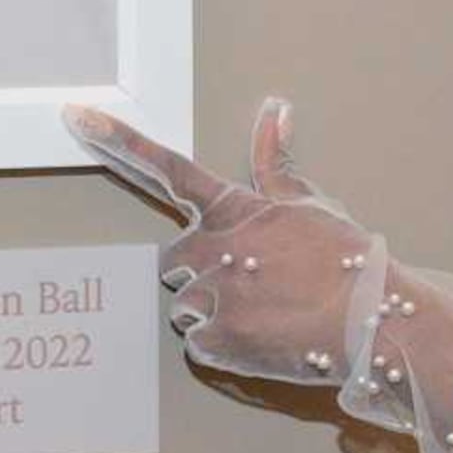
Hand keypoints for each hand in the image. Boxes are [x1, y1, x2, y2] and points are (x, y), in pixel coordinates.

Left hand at [66, 99, 377, 388]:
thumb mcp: (310, 204)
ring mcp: (211, 294)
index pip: (167, 167)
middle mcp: (213, 246)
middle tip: (254, 282)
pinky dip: (224, 346)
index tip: (75, 115)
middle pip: (174, 260)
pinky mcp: (216, 339)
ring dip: (214, 310)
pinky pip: (198, 343)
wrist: (377, 321)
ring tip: (266, 311)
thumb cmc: (348, 262)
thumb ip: (275, 162)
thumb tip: (275, 106)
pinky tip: (262, 338)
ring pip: (185, 304)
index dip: (118, 140)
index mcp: (235, 209)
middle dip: (203, 272)